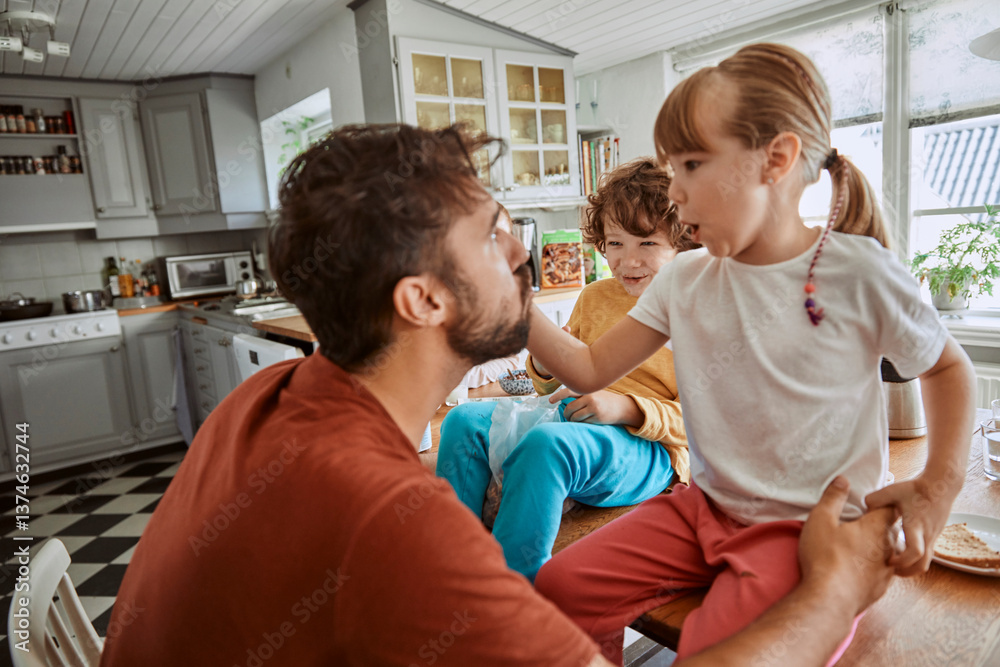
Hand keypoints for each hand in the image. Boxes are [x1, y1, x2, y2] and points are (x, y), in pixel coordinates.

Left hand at [547, 388, 641, 426]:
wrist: (622, 407)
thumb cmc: (604, 400)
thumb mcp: (594, 392)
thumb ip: (581, 394)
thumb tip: (562, 400)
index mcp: (587, 390)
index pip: (569, 391)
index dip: (558, 395)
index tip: (550, 401)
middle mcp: (590, 398)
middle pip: (569, 408)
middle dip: (566, 414)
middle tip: (567, 416)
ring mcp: (594, 408)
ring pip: (574, 417)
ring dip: (572, 420)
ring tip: (575, 420)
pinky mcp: (597, 418)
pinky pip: (582, 423)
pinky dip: (580, 424)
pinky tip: (584, 422)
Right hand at [800, 477, 895, 615]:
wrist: (830, 599)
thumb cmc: (825, 555)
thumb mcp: (821, 519)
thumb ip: (833, 497)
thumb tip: (843, 479)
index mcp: (876, 528)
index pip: (889, 509)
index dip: (882, 504)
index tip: (872, 503)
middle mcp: (888, 548)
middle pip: (890, 532)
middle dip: (879, 527)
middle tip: (862, 525)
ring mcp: (886, 571)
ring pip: (888, 554)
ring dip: (878, 550)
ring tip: (860, 549)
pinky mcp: (880, 589)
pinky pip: (881, 573)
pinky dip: (872, 569)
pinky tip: (859, 571)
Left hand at [864, 473, 958, 575]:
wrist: (941, 486)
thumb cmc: (916, 488)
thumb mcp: (892, 490)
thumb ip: (875, 499)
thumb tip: (863, 509)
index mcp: (916, 526)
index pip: (915, 552)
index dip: (902, 561)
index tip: (889, 560)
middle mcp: (926, 535)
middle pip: (922, 565)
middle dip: (907, 572)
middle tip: (891, 569)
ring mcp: (933, 537)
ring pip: (926, 562)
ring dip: (911, 566)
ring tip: (894, 562)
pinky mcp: (934, 536)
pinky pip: (926, 554)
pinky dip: (915, 558)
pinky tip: (901, 551)